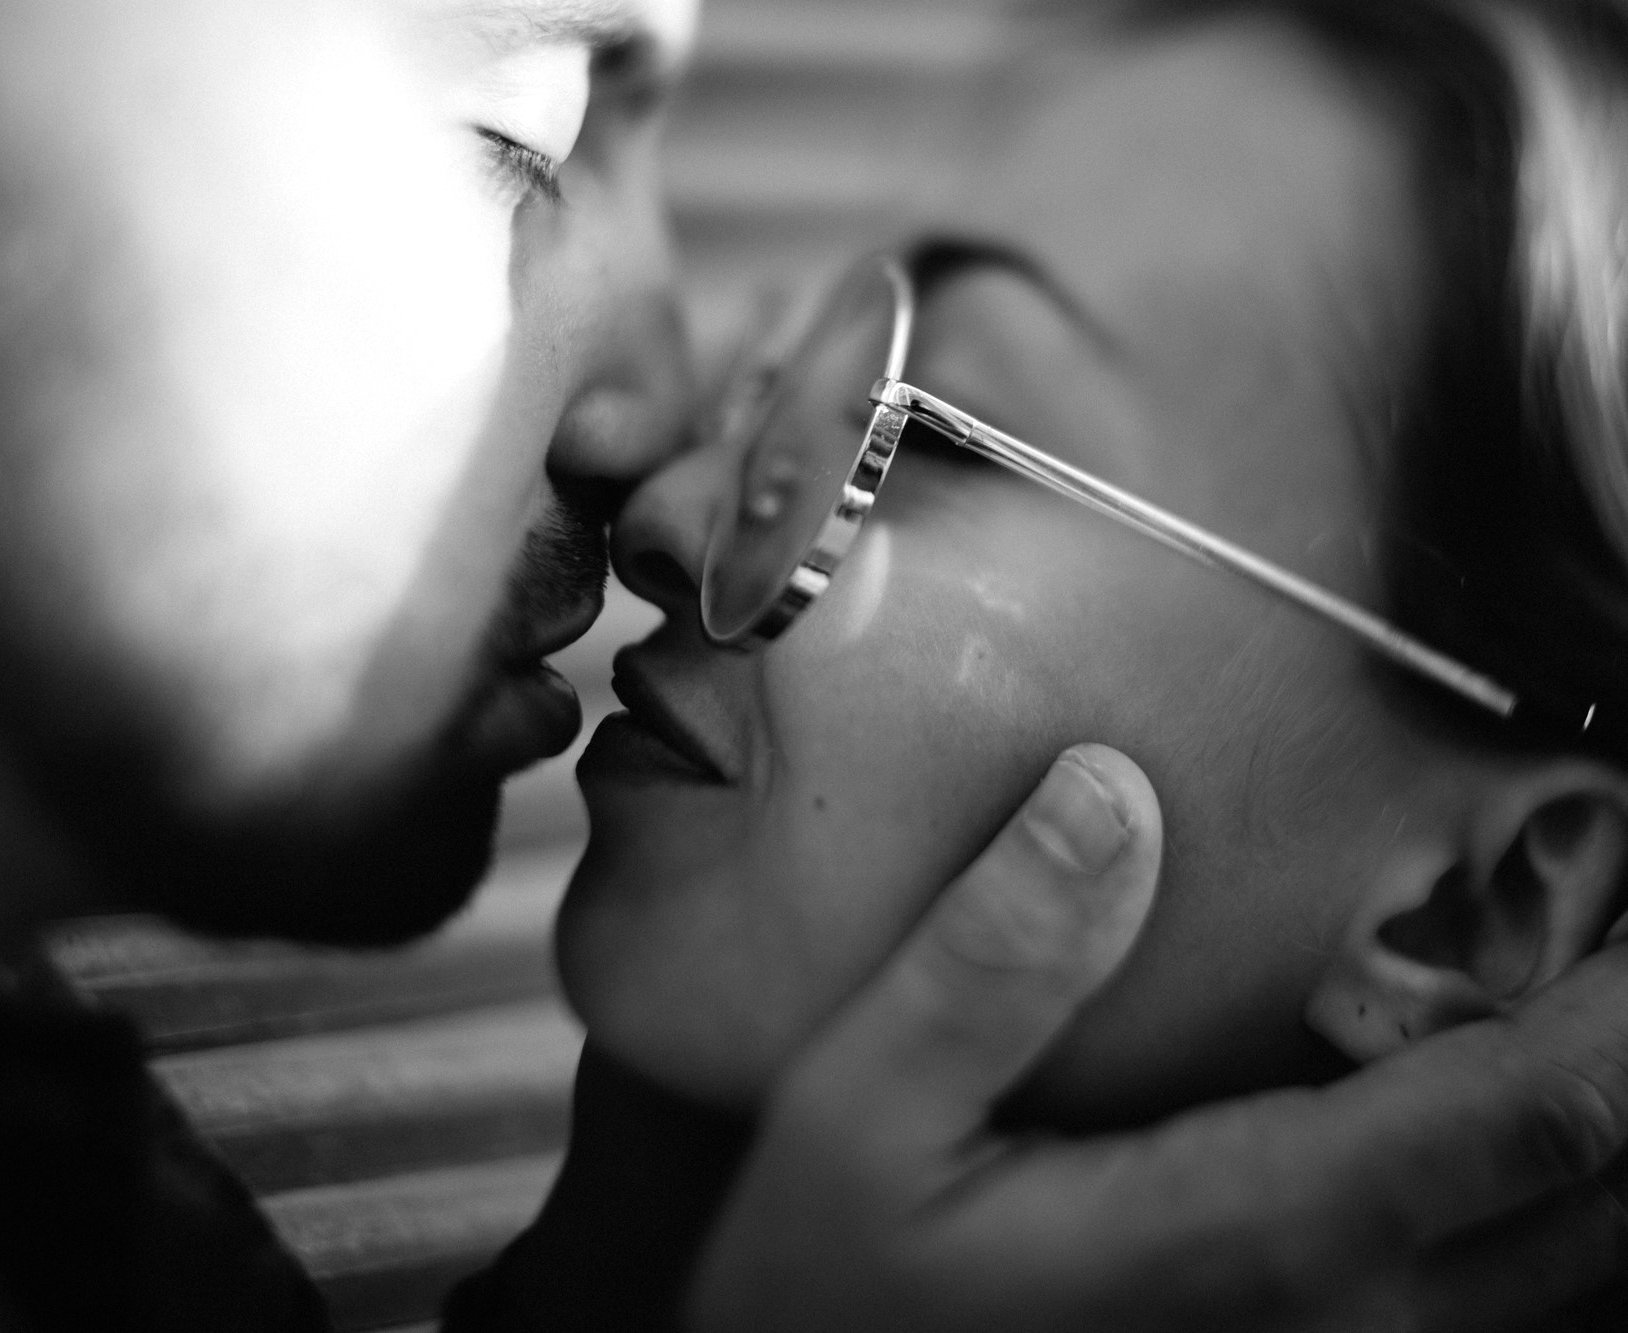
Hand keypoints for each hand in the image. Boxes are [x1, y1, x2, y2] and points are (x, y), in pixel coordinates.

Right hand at [687, 744, 1627, 1331]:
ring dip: (1606, 1133)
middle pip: (1604, 1196)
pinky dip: (1558, 1210)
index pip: (1527, 1113)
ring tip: (1577, 995)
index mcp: (1252, 1237)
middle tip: (1607, 913)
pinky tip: (1495, 1126)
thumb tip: (1113, 790)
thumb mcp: (861, 1110)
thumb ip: (990, 963)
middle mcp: (1347, 1325)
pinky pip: (1512, 1311)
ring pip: (1582, 1269)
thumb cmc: (832, 1286)